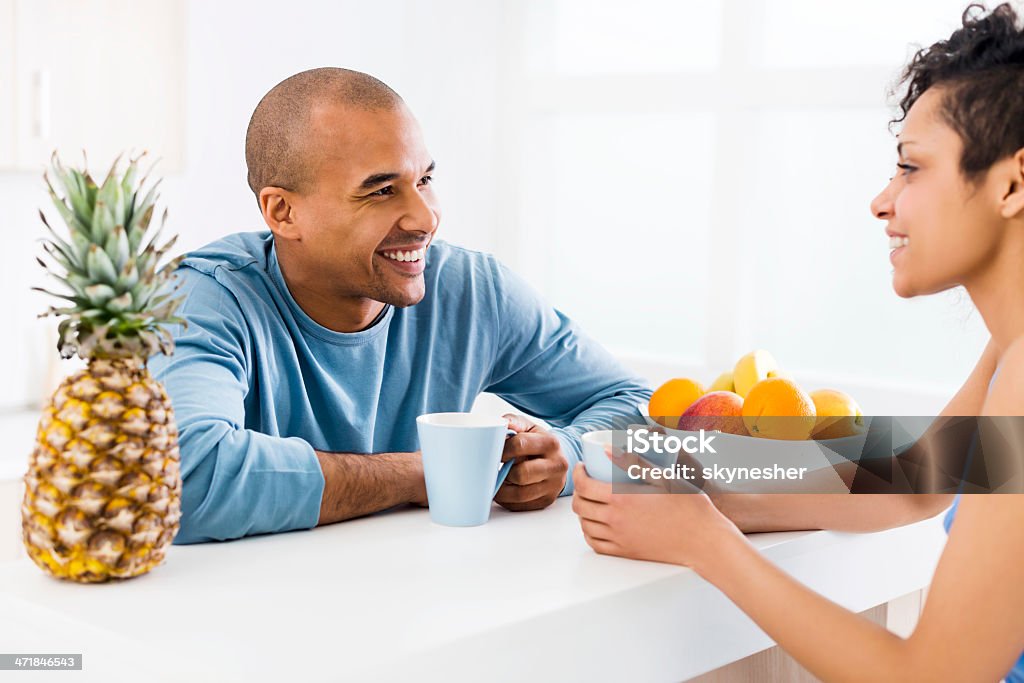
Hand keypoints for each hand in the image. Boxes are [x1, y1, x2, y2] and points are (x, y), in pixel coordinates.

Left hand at [494, 413, 568, 511]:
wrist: (556, 459)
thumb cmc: (536, 442)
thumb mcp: (528, 427)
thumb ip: (513, 422)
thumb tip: (502, 425)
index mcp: (551, 443)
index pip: (519, 445)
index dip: (502, 449)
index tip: (494, 451)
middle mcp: (556, 465)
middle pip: (521, 474)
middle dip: (504, 472)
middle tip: (495, 468)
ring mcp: (553, 486)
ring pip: (519, 494)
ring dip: (502, 489)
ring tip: (496, 480)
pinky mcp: (546, 500)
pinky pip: (521, 505)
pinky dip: (507, 500)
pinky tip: (504, 490)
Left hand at [570, 445, 745, 571]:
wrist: (703, 540)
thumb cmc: (689, 506)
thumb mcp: (663, 477)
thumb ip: (633, 462)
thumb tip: (607, 449)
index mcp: (621, 498)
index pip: (584, 486)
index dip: (579, 474)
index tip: (583, 468)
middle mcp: (616, 520)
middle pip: (580, 506)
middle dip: (578, 492)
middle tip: (586, 483)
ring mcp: (619, 539)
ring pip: (585, 526)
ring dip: (582, 512)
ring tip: (590, 502)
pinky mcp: (626, 552)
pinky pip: (596, 545)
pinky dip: (589, 533)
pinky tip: (595, 525)